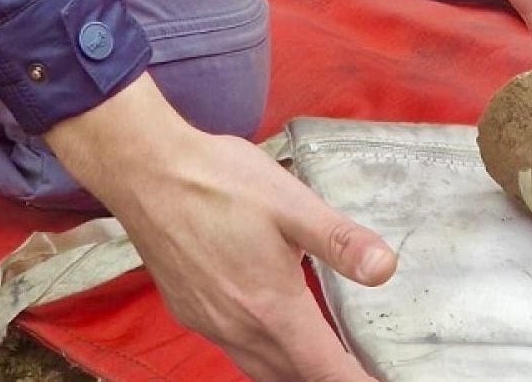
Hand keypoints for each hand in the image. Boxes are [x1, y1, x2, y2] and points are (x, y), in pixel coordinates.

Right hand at [45, 74, 396, 380]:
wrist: (146, 171)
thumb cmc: (220, 182)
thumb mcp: (292, 204)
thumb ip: (340, 241)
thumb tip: (385, 269)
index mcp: (271, 307)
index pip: (323, 367)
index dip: (353, 380)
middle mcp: (237, 327)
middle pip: (292, 374)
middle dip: (324, 375)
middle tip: (354, 367)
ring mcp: (208, 322)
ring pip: (260, 367)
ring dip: (293, 369)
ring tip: (320, 357)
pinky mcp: (188, 309)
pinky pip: (232, 349)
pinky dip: (262, 354)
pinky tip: (269, 329)